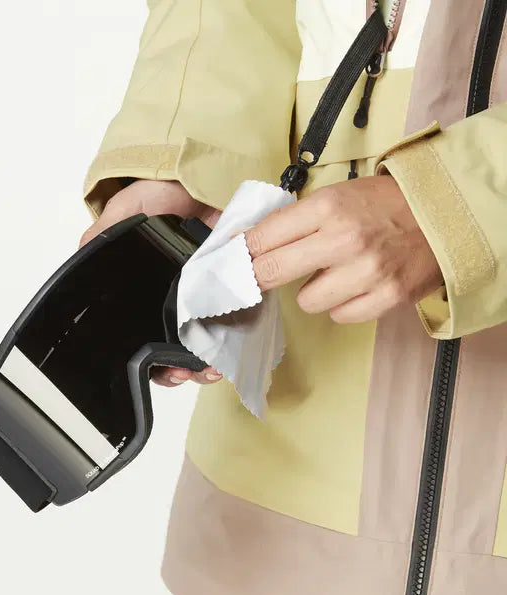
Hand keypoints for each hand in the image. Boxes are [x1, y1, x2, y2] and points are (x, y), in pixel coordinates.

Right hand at [80, 179, 221, 385]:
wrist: (204, 177)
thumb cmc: (163, 192)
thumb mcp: (126, 212)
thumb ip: (104, 235)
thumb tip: (82, 255)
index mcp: (148, 291)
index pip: (143, 335)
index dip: (148, 359)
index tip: (159, 370)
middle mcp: (176, 299)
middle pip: (174, 345)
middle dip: (178, 367)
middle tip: (185, 372)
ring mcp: (207, 296)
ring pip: (205, 341)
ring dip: (206, 360)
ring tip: (208, 368)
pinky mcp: (235, 287)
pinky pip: (236, 321)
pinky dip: (234, 341)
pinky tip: (230, 353)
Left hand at [245, 175, 442, 322]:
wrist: (446, 215)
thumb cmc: (383, 205)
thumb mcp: (336, 196)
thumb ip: (295, 219)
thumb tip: (248, 243)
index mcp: (327, 208)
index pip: (263, 237)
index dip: (240, 252)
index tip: (230, 261)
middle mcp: (343, 240)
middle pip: (271, 271)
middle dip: (256, 277)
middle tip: (255, 278)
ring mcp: (366, 273)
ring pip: (307, 302)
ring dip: (313, 291)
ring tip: (332, 274)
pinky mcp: (386, 298)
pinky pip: (339, 316)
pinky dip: (341, 304)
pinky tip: (355, 286)